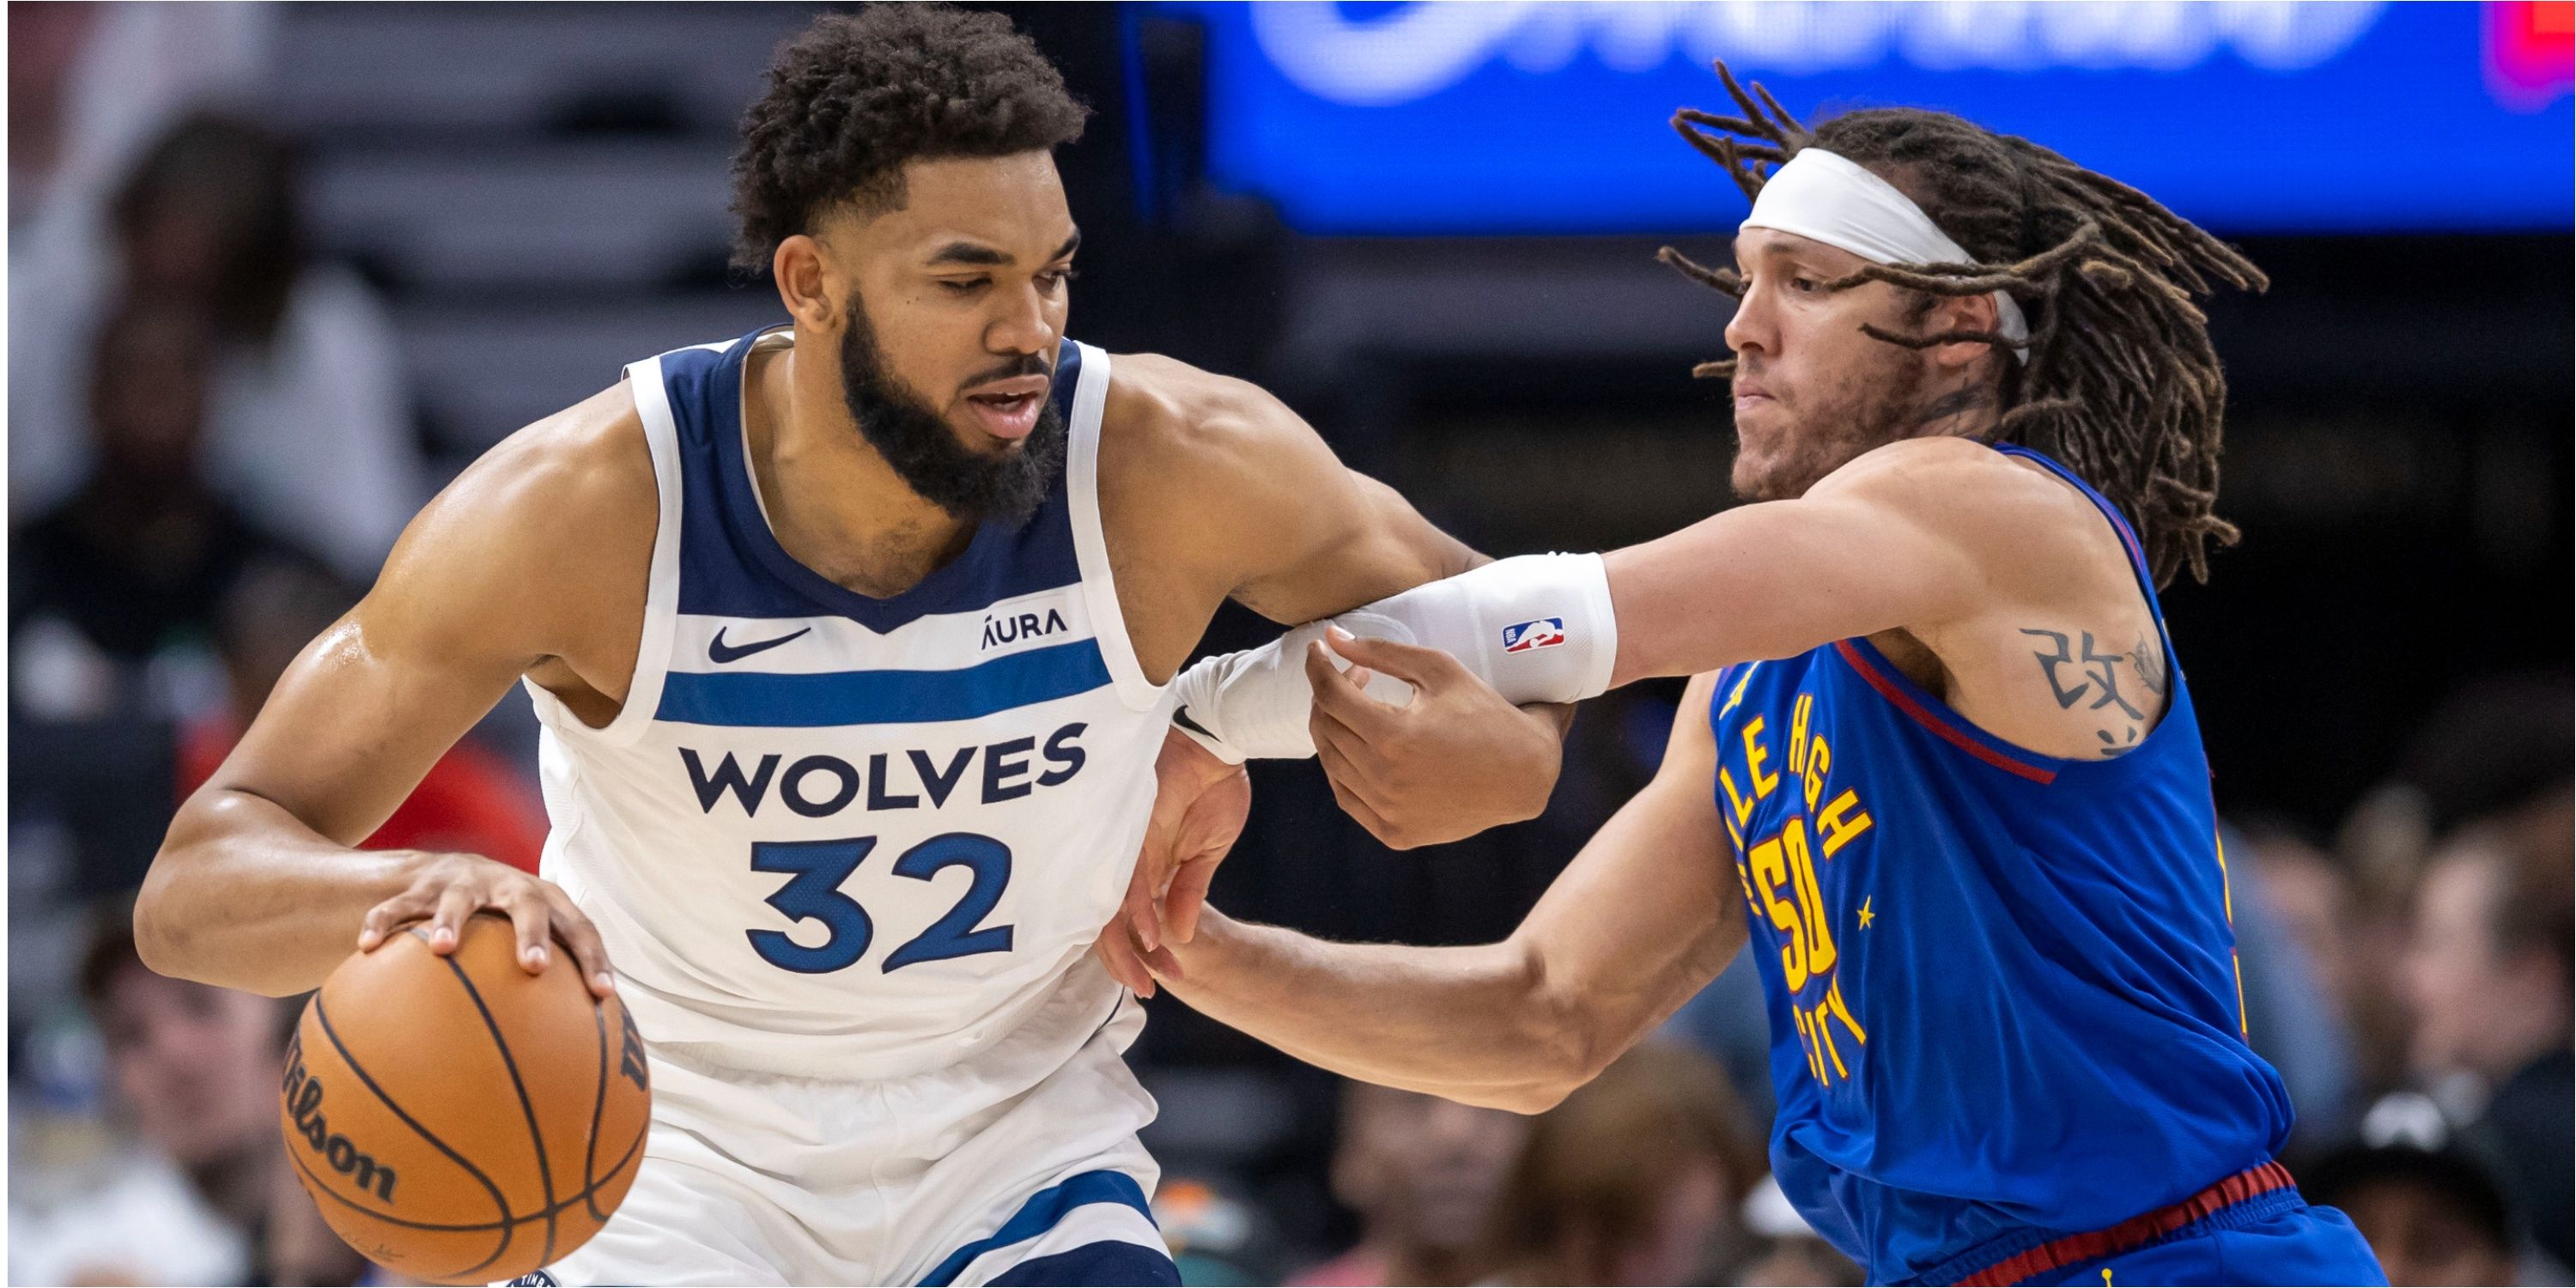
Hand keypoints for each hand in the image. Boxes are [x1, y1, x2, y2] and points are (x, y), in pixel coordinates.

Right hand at [356, 852, 615, 997]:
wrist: (449, 869)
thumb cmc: (502, 925)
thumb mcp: (527, 942)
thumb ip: (547, 989)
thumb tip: (572, 1059)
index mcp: (546, 902)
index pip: (580, 928)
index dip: (593, 959)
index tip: (603, 994)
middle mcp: (508, 886)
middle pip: (528, 904)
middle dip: (534, 933)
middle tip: (535, 967)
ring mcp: (463, 883)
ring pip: (458, 898)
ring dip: (453, 920)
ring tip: (444, 949)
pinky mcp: (420, 885)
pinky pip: (398, 905)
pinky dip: (383, 922)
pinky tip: (366, 947)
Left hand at [1098, 728, 1249, 996]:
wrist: (1219, 742)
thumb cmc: (1212, 787)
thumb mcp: (1208, 852)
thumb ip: (1189, 891)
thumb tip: (1179, 936)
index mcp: (1146, 868)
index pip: (1133, 921)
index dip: (1143, 954)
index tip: (1164, 979)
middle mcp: (1129, 861)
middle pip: (1112, 921)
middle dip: (1128, 962)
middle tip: (1146, 991)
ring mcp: (1128, 846)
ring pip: (1113, 907)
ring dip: (1129, 947)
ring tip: (1145, 978)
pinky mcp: (1133, 829)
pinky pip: (1129, 878)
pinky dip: (1137, 911)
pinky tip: (1149, 937)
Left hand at [1307, 632, 1567, 848]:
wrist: (1525, 776)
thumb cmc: (1486, 714)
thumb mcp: (1439, 670)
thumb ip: (1381, 652)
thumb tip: (1332, 637)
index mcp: (1395, 735)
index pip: (1330, 695)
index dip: (1317, 667)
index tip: (1318, 650)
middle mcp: (1385, 778)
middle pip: (1326, 727)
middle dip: (1329, 694)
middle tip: (1353, 677)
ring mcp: (1387, 811)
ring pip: (1331, 763)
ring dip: (1334, 728)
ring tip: (1359, 709)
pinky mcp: (1393, 832)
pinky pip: (1346, 797)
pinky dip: (1342, 768)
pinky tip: (1360, 746)